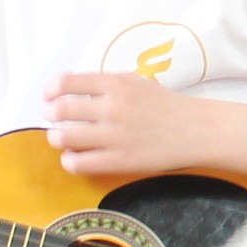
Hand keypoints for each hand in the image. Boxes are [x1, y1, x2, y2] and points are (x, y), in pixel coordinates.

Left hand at [45, 73, 214, 176]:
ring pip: (63, 138)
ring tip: (65, 139)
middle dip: (52, 116)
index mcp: (115, 84)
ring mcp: (115, 136)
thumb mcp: (135, 82)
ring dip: (57, 138)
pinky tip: (76, 157)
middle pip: (59, 111)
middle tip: (56, 120)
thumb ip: (103, 85)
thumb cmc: (164, 105)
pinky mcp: (119, 161)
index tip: (50, 97)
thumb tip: (66, 91)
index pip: (65, 83)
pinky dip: (69, 160)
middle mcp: (112, 108)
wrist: (196, 130)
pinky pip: (78, 163)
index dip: (51, 91)